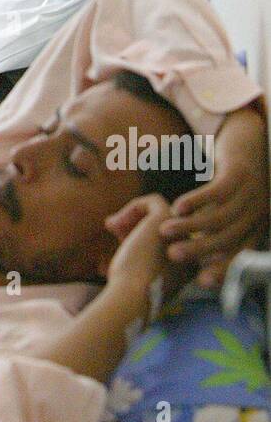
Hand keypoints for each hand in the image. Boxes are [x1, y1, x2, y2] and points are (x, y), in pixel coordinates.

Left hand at [106, 194, 189, 310]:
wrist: (133, 298)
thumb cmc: (128, 291)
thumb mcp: (136, 271)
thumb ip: (134, 251)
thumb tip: (114, 223)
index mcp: (186, 264)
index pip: (165, 239)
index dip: (142, 237)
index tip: (123, 245)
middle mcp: (190, 248)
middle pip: (161, 224)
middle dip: (136, 224)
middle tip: (114, 231)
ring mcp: (181, 232)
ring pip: (159, 212)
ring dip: (133, 216)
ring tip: (113, 227)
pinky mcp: (168, 219)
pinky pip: (153, 200)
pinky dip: (132, 207)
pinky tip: (117, 224)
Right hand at [159, 105, 268, 287]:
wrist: (248, 139)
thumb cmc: (231, 180)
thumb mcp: (228, 207)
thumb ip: (213, 227)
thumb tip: (189, 252)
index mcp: (256, 225)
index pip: (240, 253)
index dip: (221, 270)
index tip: (199, 282)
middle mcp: (257, 212)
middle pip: (227, 238)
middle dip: (199, 249)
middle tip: (171, 255)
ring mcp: (250, 192)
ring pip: (219, 217)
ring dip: (190, 226)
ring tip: (164, 230)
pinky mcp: (238, 173)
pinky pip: (216, 192)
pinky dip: (196, 201)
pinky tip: (177, 206)